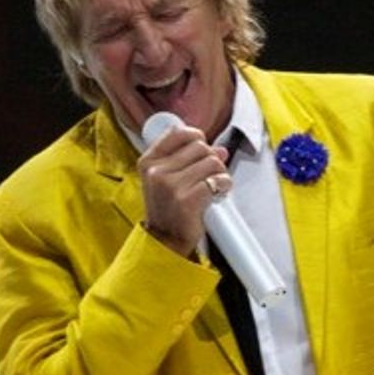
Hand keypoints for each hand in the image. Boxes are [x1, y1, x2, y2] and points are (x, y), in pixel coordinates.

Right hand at [138, 124, 231, 255]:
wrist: (165, 241)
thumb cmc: (168, 210)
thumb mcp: (166, 180)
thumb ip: (188, 161)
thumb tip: (220, 149)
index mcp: (148, 162)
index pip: (178, 133)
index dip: (196, 137)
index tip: (202, 149)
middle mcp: (157, 172)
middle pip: (200, 146)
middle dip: (211, 158)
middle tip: (210, 175)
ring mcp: (171, 186)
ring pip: (212, 162)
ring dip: (220, 172)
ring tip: (214, 185)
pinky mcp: (187, 200)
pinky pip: (217, 181)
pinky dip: (224, 184)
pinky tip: (219, 192)